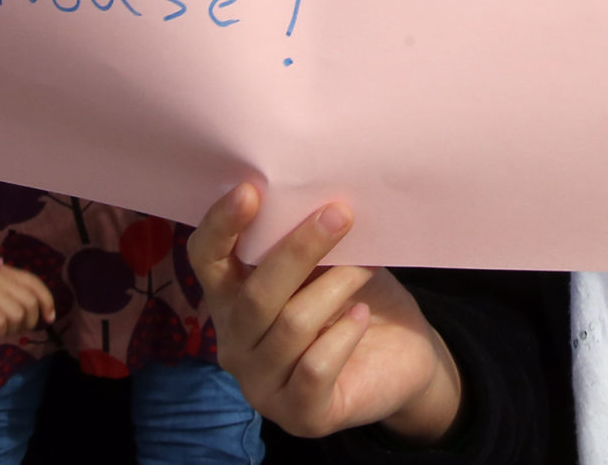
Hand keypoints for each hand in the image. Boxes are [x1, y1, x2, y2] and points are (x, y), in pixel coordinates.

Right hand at [0, 266, 56, 342]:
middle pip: (30, 304)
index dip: (47, 302)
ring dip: (13, 329)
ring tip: (1, 330)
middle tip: (18, 329)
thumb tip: (33, 313)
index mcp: (7, 272)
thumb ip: (10, 290)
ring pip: (18, 315)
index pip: (35, 284)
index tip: (50, 318)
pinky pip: (1, 324)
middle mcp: (2, 280)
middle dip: (30, 321)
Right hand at [193, 182, 461, 443]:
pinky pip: (314, 369)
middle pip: (253, 295)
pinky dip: (341, 336)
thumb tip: (316, 197)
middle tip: (339, 215)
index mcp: (231, 299)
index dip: (221, 225)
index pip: (206, 260)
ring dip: (333, 288)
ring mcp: (262, 385)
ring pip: (289, 327)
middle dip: (298, 250)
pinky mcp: (300, 416)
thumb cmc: (355, 299)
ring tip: (363, 269)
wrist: (401, 360)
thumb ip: (308, 241)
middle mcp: (235, 344)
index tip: (251, 190)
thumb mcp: (330, 262)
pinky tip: (360, 317)